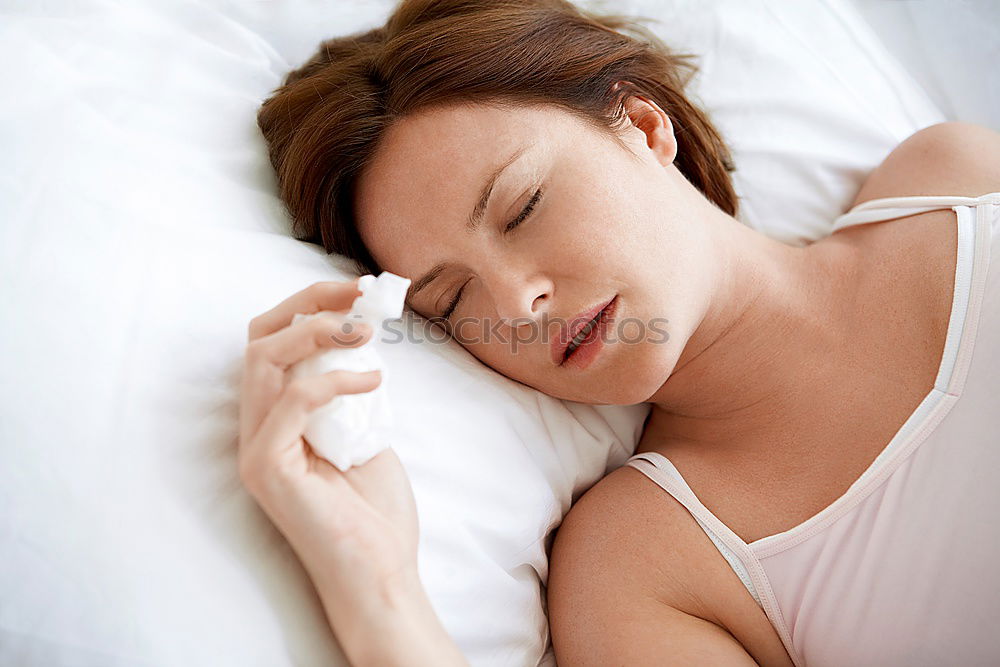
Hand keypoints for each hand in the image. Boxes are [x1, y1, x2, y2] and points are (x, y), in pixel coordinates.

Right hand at [238, 279, 427, 654]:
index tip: (358, 290)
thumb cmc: (374, 509)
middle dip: (308, 304)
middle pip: (258, 338)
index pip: (272, 341)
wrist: (380, 570)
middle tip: (359, 294)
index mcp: (277, 417)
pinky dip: (333, 380)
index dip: (310, 306)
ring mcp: (256, 448)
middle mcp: (257, 428)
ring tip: (363, 329)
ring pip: (263, 359)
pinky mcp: (266, 467)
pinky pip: (290, 401)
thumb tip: (362, 335)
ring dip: (315, 331)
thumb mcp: (366, 429)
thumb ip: (351, 388)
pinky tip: (373, 381)